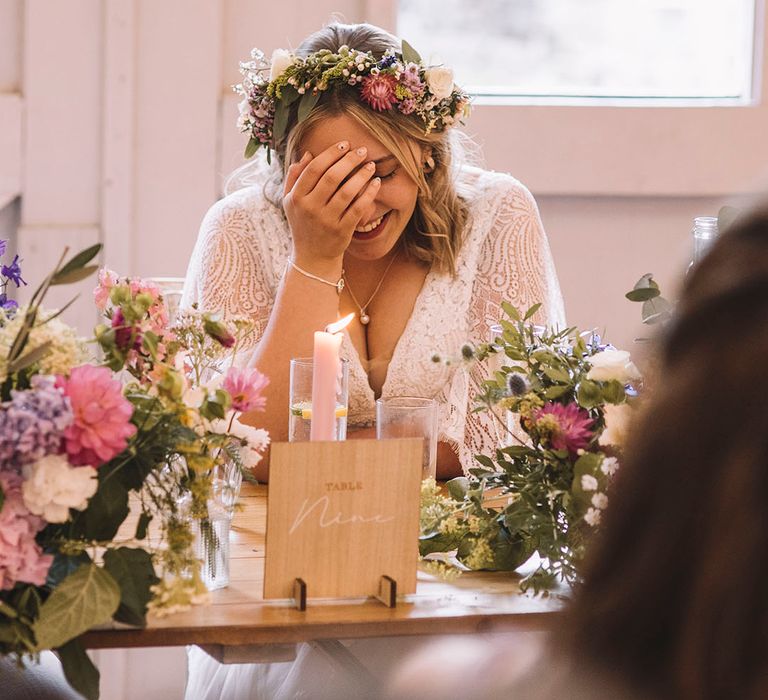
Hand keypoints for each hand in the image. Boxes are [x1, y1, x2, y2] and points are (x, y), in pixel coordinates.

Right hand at [282, 141, 380, 273]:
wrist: (312, 257)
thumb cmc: (303, 224)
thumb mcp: (291, 202)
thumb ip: (295, 177)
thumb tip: (308, 154)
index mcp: (297, 198)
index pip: (314, 169)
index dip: (331, 153)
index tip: (344, 144)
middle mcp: (310, 208)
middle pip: (332, 177)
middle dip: (349, 160)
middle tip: (361, 150)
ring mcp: (327, 220)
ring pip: (347, 191)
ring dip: (361, 175)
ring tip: (370, 165)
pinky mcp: (342, 231)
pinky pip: (358, 208)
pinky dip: (369, 193)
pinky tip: (376, 183)